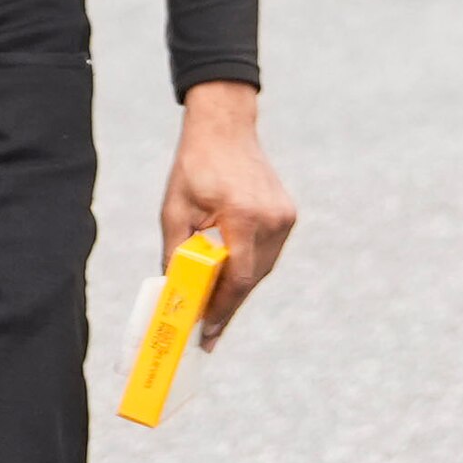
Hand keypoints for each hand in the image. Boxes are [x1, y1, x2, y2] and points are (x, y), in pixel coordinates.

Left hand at [159, 82, 296, 346]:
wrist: (225, 129)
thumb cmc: (195, 167)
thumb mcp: (174, 210)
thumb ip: (176, 253)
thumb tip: (175, 293)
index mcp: (242, 215)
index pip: (237, 277)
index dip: (222, 310)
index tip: (207, 333)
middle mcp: (271, 218)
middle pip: (252, 279)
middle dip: (228, 306)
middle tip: (208, 331)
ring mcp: (284, 217)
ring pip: (262, 270)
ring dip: (238, 289)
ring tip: (216, 309)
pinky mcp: (288, 215)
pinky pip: (268, 254)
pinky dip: (249, 269)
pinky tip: (230, 280)